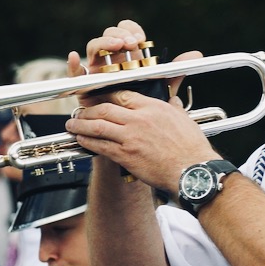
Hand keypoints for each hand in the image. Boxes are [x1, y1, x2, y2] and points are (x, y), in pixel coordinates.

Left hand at [65, 20, 214, 191]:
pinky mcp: (125, 155)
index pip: (123, 95)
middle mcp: (139, 119)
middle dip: (88, 109)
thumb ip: (174, 108)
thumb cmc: (191, 148)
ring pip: (97, 126)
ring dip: (81, 124)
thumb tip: (173, 101)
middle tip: (80, 111)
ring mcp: (130, 137)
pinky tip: (80, 139)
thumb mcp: (184, 119)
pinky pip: (100, 145)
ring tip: (72, 124)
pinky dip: (87, 141)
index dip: (107, 96)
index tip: (99, 98)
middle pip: (105, 108)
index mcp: (153, 107)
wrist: (192, 171)